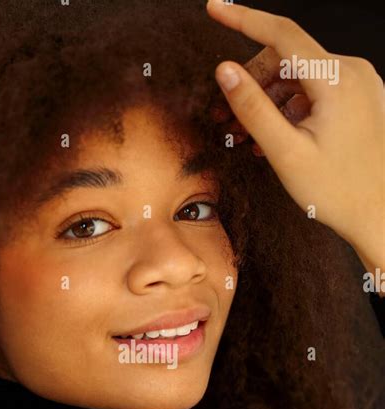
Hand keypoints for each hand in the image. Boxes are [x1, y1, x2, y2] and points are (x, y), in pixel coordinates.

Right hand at [206, 0, 384, 276]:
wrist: (377, 215)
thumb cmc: (337, 190)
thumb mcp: (285, 152)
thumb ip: (253, 108)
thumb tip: (225, 71)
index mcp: (336, 79)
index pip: (281, 34)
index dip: (243, 20)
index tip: (214, 9)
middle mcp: (352, 72)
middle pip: (287, 59)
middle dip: (252, 83)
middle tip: (222, 117)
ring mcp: (359, 85)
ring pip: (299, 77)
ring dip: (268, 100)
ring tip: (243, 135)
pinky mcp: (359, 99)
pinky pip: (315, 91)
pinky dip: (290, 107)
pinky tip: (272, 135)